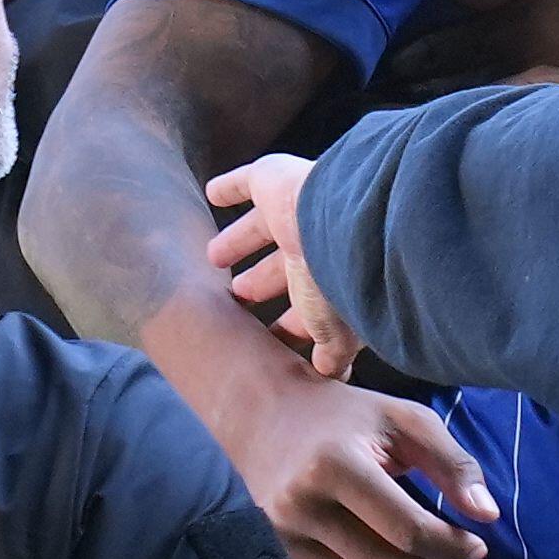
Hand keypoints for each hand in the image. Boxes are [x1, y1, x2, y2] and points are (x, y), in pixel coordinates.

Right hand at [199, 361, 502, 558]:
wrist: (263, 419)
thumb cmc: (346, 418)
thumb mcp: (406, 422)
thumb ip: (453, 464)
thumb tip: (488, 515)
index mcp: (332, 466)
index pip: (407, 530)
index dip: (453, 547)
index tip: (480, 548)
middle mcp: (296, 507)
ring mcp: (278, 539)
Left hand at [203, 153, 354, 379]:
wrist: (345, 222)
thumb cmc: (342, 281)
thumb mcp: (336, 330)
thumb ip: (332, 352)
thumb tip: (333, 377)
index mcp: (330, 281)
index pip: (307, 305)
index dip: (292, 322)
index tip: (269, 337)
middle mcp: (314, 246)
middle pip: (282, 266)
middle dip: (260, 282)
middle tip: (238, 296)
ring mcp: (294, 211)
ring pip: (261, 228)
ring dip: (239, 241)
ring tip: (213, 255)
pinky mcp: (274, 180)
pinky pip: (246, 183)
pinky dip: (229, 187)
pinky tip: (212, 191)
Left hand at [374, 0, 558, 103]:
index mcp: (526, 29)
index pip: (465, 44)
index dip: (427, 56)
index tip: (391, 67)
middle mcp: (530, 58)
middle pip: (469, 72)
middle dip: (429, 80)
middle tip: (387, 91)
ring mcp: (547, 71)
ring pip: (488, 81)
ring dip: (451, 87)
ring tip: (414, 94)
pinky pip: (510, 81)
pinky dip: (481, 86)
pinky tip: (467, 91)